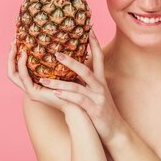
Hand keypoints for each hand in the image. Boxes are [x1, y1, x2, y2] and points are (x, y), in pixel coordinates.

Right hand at [6, 36, 81, 114]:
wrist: (77, 103)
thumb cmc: (72, 86)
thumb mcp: (61, 70)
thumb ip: (54, 61)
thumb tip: (56, 44)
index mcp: (34, 83)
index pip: (18, 69)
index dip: (15, 56)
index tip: (18, 41)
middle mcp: (29, 87)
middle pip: (12, 71)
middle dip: (10, 56)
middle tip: (13, 41)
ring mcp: (30, 91)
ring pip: (13, 74)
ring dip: (13, 58)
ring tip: (15, 45)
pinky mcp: (33, 93)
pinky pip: (24, 77)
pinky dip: (22, 65)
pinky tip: (24, 54)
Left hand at [39, 28, 126, 144]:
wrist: (116, 131)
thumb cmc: (103, 112)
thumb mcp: (97, 94)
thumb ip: (88, 82)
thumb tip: (75, 72)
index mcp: (101, 80)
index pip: (98, 57)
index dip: (94, 43)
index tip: (89, 29)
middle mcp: (100, 86)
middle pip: (86, 69)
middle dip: (71, 61)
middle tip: (56, 53)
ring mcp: (98, 98)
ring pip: (78, 86)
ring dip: (60, 82)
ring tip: (44, 80)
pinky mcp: (94, 110)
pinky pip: (79, 101)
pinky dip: (67, 97)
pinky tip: (55, 94)